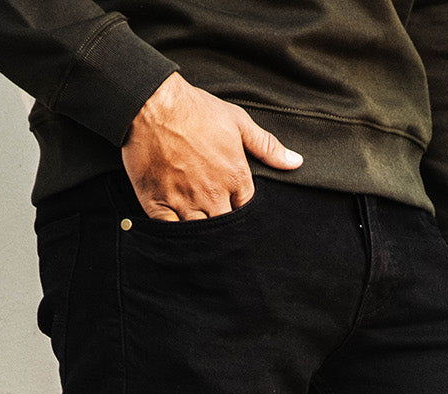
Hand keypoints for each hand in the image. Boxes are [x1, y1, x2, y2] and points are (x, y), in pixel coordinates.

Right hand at [122, 72, 302, 219]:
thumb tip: (296, 162)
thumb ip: (267, 146)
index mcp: (234, 177)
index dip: (241, 209)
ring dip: (203, 235)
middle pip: (225, 226)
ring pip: (201, 234)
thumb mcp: (238, 121)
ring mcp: (184, 202)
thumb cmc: (195, 109)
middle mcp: (212, 195)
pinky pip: (171, 232)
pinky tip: (177, 234)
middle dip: (225, 227)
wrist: (151, 104)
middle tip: (218, 221)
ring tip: (201, 233)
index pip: (246, 209)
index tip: (234, 206)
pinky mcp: (158, 204)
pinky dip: (175, 236)